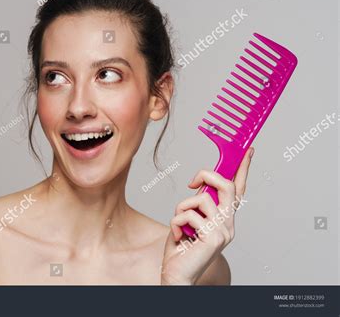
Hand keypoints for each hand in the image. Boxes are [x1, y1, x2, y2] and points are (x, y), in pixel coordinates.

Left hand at [161, 147, 253, 284]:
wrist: (177, 274)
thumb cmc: (182, 247)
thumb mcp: (190, 220)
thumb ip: (198, 205)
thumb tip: (199, 186)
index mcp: (224, 219)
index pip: (238, 190)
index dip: (243, 169)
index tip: (248, 151)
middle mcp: (228, 225)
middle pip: (226, 187)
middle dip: (207, 175)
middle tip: (192, 183)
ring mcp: (223, 232)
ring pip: (201, 200)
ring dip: (182, 207)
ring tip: (179, 223)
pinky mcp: (212, 239)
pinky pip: (189, 215)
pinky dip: (176, 222)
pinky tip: (178, 236)